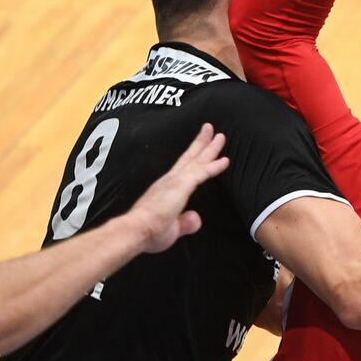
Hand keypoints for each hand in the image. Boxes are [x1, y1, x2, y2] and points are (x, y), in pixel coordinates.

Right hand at [126, 124, 229, 252]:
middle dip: (201, 143)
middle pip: (190, 157)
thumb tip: (195, 219)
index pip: (183, 168)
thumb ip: (184, 222)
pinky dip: (213, 166)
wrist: (136, 230)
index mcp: (166, 188)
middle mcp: (170, 180)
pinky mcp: (180, 186)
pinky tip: (224, 161)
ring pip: (197, 161)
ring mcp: (175, 181)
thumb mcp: (172, 227)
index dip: (193, 157)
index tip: (201, 147)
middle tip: (210, 129)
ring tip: (220, 136)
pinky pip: (201, 173)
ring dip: (210, 148)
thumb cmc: (148, 231)